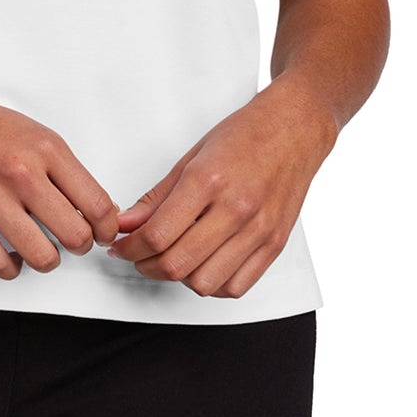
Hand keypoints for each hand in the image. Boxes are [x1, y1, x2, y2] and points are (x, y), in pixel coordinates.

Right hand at [0, 70, 120, 280]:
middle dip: (79, 246)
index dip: (106, 228)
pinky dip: (11, 268)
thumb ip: (61, 168)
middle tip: (71, 241)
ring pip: (43, 257)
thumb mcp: (31, 132)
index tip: (103, 233)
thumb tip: (91, 205)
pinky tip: (11, 256)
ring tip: (40, 249)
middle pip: (76, 236)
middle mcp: (22, 173)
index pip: (97, 204)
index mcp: (46, 149)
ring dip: (47, 260)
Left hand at [105, 79, 339, 298]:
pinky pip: (236, 287)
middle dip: (147, 266)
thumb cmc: (245, 135)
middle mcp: (236, 209)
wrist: (294, 129)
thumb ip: (157, 196)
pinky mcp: (274, 245)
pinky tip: (203, 265)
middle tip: (139, 256)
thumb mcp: (191, 157)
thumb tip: (128, 223)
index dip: (130, 248)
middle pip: (178, 264)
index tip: (122, 246)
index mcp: (208, 181)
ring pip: (205, 283)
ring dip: (179, 278)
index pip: (158, 234)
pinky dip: (213, 285)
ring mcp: (258, 230)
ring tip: (172, 258)